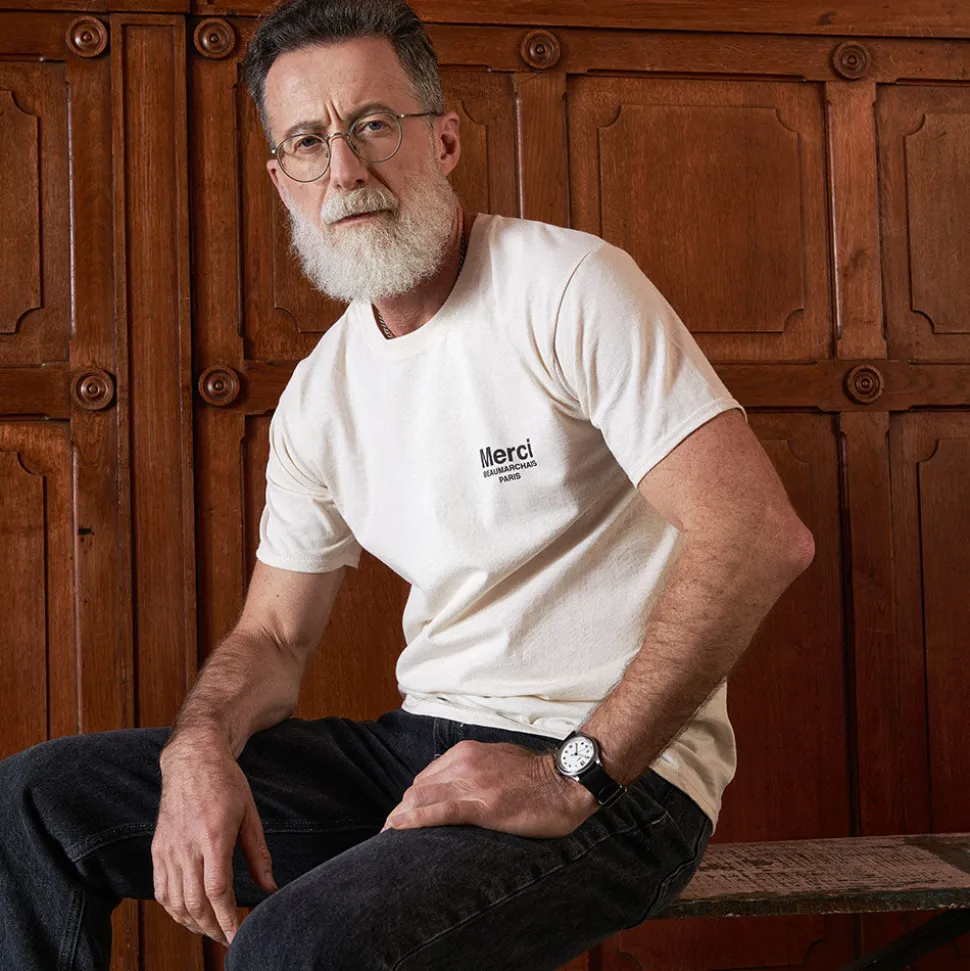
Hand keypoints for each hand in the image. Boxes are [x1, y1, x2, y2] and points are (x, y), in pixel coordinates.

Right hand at [152, 736, 277, 946]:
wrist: (192, 759)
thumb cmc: (226, 783)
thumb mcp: (250, 814)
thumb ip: (258, 854)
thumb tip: (270, 888)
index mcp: (213, 835)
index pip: (217, 891)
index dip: (228, 920)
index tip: (239, 937)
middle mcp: (186, 845)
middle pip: (195, 903)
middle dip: (213, 928)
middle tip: (230, 940)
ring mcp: (168, 848)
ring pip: (175, 902)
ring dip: (194, 924)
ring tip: (213, 931)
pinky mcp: (157, 849)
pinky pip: (161, 891)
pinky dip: (174, 911)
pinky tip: (190, 916)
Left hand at [380, 740, 599, 838]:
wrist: (566, 781)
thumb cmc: (538, 775)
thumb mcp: (499, 760)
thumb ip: (476, 769)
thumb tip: (458, 785)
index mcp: (466, 753)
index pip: (427, 777)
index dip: (411, 799)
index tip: (402, 816)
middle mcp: (464, 763)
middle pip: (418, 788)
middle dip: (400, 810)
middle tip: (389, 833)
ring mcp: (472, 783)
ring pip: (421, 799)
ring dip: (400, 818)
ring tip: (387, 839)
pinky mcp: (483, 805)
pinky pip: (439, 812)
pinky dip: (414, 820)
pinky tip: (397, 830)